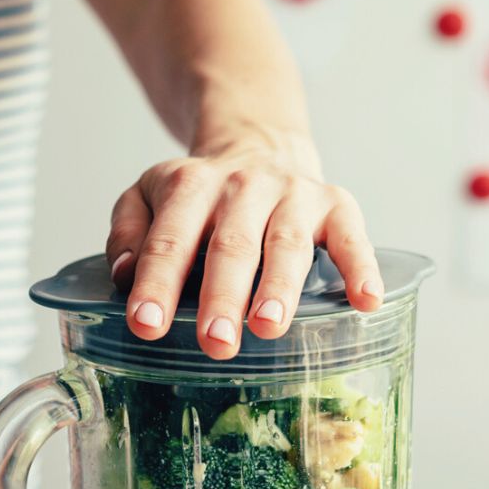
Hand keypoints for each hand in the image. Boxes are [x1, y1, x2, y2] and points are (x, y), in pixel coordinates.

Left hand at [106, 134, 383, 359]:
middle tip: (215, 343)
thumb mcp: (148, 195)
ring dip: (279, 288)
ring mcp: (293, 195)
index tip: (146, 325)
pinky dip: (361, 268)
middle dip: (223, 296)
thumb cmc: (199, 196)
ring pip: (287, 244)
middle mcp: (243, 186)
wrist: (259, 146)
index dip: (157, 282)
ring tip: (268, 328)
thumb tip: (123, 273)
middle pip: (232, 245)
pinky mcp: (336, 205)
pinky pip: (352, 236)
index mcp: (190, 186)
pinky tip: (365, 301)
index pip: (170, 238)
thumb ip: (128, 229)